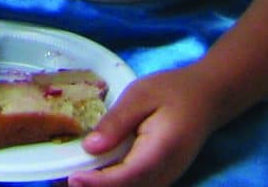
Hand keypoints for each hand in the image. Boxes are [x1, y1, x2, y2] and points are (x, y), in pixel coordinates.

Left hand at [71, 64, 231, 186]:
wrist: (207, 98)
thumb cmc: (174, 91)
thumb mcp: (141, 94)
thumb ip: (117, 121)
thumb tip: (89, 148)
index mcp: (159, 153)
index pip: (125, 178)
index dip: (96, 183)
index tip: (71, 177)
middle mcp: (163, 175)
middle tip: (59, 180)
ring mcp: (164, 180)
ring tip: (68, 179)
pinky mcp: (159, 179)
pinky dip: (112, 185)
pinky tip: (90, 175)